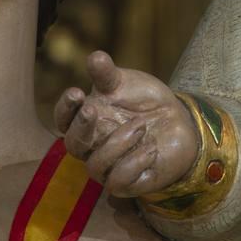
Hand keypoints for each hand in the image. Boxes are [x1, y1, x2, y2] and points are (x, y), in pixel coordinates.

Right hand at [53, 51, 199, 196]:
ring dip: (117, 144)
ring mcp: (108, 167)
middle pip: (73, 145)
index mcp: (86, 119)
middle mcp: (92, 145)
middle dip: (81, 128)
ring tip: (142, 126)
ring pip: (95, 166)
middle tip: (93, 110)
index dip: (64, 108)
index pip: (63, 119)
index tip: (76, 92)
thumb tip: (94, 56)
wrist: (177, 121)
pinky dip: (134, 163)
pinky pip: (118, 182)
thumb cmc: (143, 100)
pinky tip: (151, 148)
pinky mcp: (128, 183)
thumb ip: (108, 74)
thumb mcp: (127, 82)